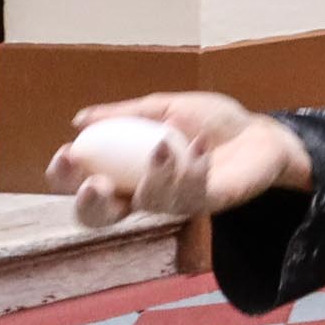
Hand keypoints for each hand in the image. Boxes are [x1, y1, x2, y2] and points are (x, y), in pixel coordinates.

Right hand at [49, 92, 307, 226]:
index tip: (65, 153)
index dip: (65, 177)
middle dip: (89, 203)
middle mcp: (142, 193)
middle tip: (95, 182)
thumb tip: (78, 119)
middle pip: (100, 216)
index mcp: (123, 171)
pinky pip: (189, 196)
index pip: (82, 182)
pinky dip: (190, 169)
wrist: (259, 132)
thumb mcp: (164, 108)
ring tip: (165, 145)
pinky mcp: (205, 205)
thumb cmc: (210, 122)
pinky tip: (198, 147)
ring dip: (152, 175)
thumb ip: (124, 114)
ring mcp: (173, 202)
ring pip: (147, 204)